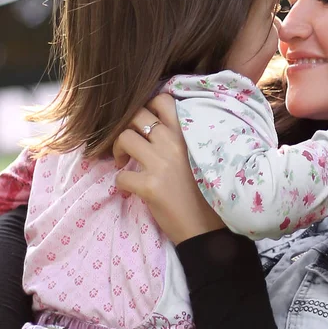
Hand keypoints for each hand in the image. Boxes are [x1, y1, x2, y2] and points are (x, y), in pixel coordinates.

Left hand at [113, 93, 224, 244]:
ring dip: (117, 150)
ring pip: (124, 138)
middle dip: (127, 127)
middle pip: (137, 115)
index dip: (148, 107)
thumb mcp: (200, 154)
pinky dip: (120, 182)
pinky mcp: (149, 186)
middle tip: (129, 144)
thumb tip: (158, 128)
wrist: (208, 228)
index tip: (145, 123)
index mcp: (188, 133)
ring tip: (123, 162)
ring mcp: (160, 163)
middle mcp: (173, 142)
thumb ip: (182, 138)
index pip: (163, 100)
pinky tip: (129, 189)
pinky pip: (120, 175)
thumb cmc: (207, 190)